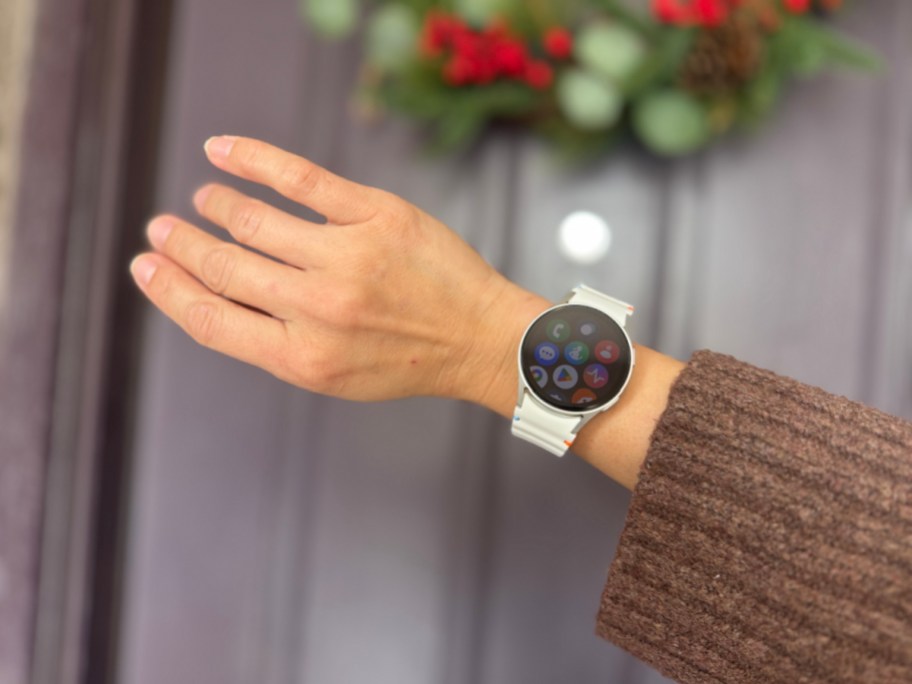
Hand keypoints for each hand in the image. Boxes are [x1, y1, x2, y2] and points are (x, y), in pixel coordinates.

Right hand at [131, 136, 547, 407]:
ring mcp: (347, 259)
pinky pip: (299, 178)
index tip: (146, 266)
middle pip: (224, 268)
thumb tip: (215, 296)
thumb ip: (275, 342)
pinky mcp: (376, 216)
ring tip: (203, 201)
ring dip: (216, 206)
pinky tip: (222, 151)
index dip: (168, 290)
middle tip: (163, 228)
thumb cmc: (405, 359)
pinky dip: (251, 159)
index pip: (210, 319)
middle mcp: (318, 310)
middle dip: (182, 245)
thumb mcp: (333, 374)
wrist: (479, 339)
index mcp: (301, 359)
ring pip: (253, 220)